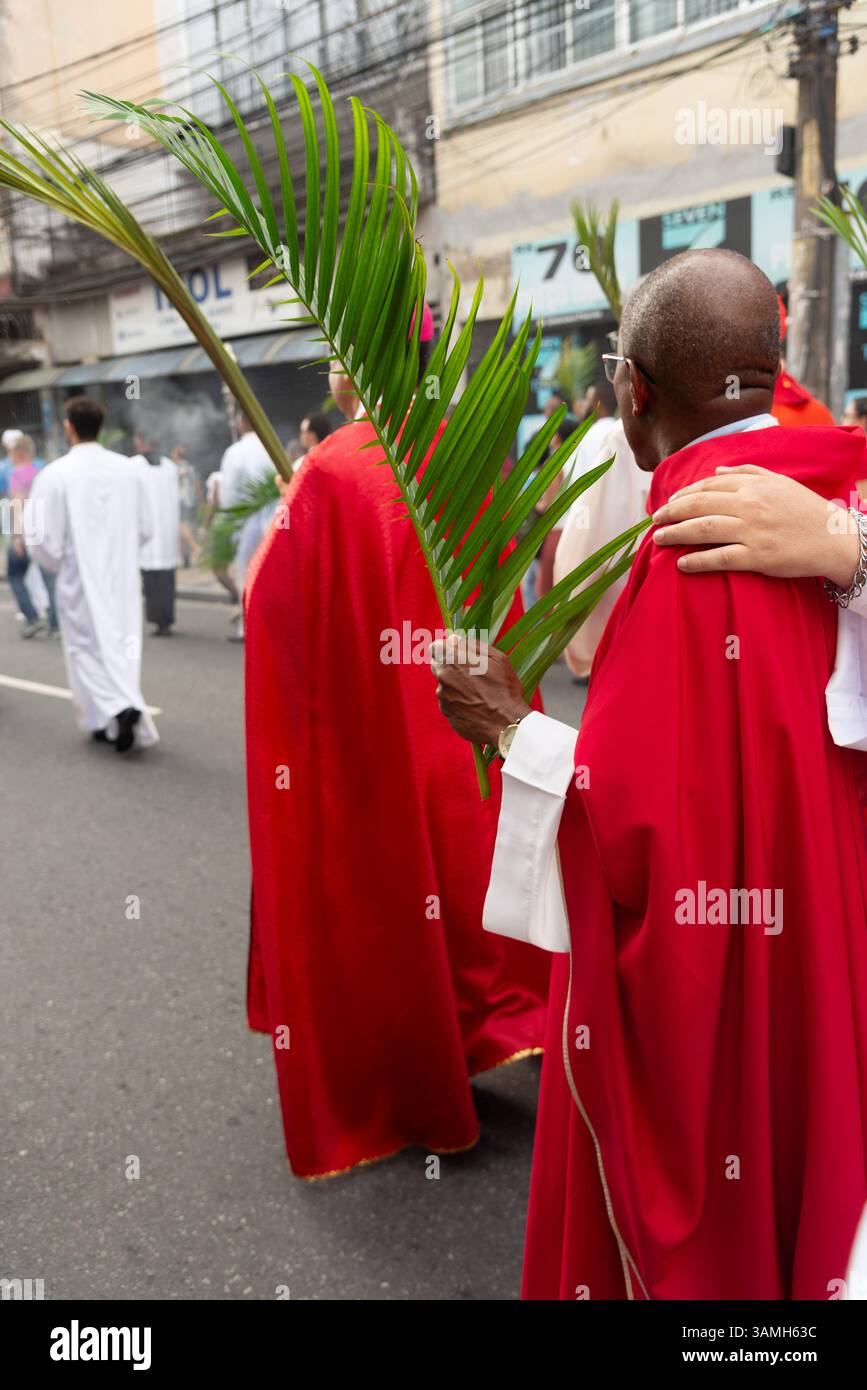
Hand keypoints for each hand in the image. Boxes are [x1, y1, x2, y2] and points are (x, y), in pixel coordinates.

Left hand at [430, 633, 530, 746]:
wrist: (505, 724)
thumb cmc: (504, 689)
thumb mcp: (497, 659)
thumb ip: (472, 646)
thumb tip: (454, 639)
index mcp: (453, 660)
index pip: (435, 647)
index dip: (446, 649)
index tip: (456, 653)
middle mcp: (443, 677)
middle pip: (437, 666)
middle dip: (450, 666)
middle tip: (470, 674)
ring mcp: (443, 697)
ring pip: (444, 685)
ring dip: (455, 686)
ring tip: (477, 693)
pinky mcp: (446, 713)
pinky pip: (449, 703)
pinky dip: (458, 702)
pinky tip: (475, 706)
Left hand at [652, 465, 860, 587]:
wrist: (833, 538)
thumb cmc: (805, 510)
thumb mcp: (779, 482)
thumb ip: (747, 473)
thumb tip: (715, 472)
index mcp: (753, 486)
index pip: (707, 488)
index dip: (683, 495)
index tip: (668, 504)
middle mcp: (749, 505)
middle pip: (698, 506)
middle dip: (671, 512)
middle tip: (655, 521)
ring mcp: (752, 531)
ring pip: (703, 529)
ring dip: (675, 534)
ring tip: (659, 539)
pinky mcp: (757, 556)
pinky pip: (719, 558)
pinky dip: (697, 560)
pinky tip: (681, 563)